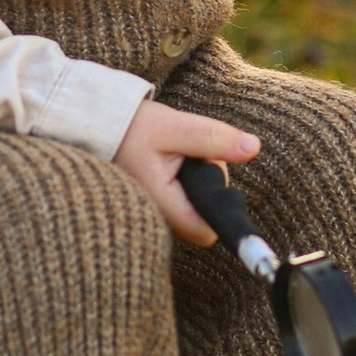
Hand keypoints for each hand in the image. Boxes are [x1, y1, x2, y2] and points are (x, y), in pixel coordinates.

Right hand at [113, 100, 260, 245]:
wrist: (102, 124)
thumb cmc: (135, 127)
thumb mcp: (176, 127)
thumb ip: (213, 139)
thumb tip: (253, 148)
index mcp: (162, 203)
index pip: (206, 231)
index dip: (219, 207)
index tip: (214, 175)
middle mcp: (158, 216)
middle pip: (204, 218)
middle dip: (207, 185)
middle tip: (190, 156)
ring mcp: (156, 212)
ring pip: (195, 206)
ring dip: (197, 180)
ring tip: (177, 154)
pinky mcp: (157, 203)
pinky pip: (184, 199)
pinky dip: (187, 179)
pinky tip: (171, 161)